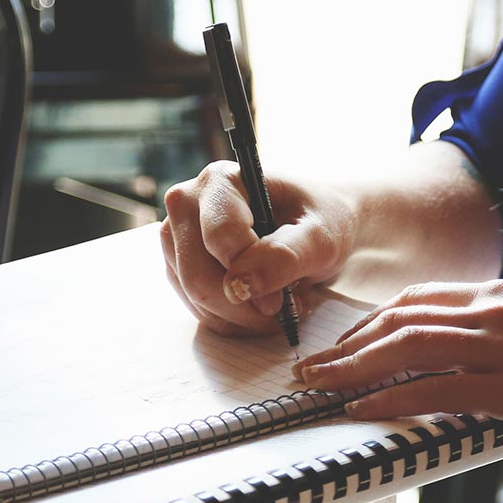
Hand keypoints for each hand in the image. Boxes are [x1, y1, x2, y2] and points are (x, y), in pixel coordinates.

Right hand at [160, 161, 356, 334]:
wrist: (319, 228)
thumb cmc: (323, 222)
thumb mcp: (321, 237)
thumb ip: (285, 256)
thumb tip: (240, 285)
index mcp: (221, 181)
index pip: (219, 238)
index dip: (252, 275)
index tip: (284, 298)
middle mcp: (189, 204)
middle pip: (197, 275)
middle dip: (245, 306)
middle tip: (285, 308)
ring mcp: (179, 237)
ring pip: (196, 299)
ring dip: (242, 317)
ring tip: (281, 304)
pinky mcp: (181, 267)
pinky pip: (200, 310)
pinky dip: (235, 321)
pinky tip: (262, 308)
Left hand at [292, 280, 502, 441]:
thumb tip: (480, 352)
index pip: (419, 299)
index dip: (372, 322)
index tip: (345, 343)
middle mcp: (496, 310)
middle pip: (400, 319)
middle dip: (347, 344)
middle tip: (312, 367)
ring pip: (408, 348)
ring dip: (353, 368)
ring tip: (319, 386)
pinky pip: (436, 389)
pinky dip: (391, 398)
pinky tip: (363, 410)